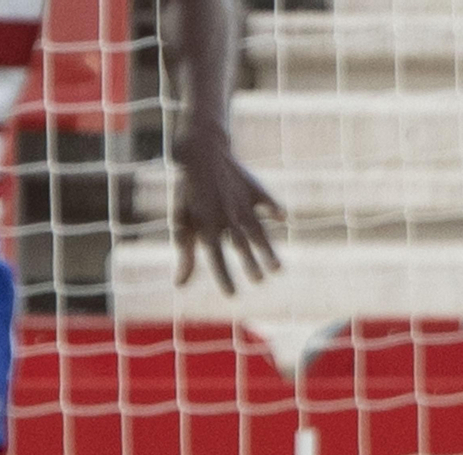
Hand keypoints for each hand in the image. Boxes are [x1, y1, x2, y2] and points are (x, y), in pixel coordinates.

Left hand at [171, 126, 282, 294]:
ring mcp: (241, 202)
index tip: (232, 294)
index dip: (223, 276)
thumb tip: (179, 285)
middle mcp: (225, 216)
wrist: (200, 152)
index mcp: (205, 225)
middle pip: (239, 245)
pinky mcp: (254, 189)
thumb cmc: (189, 193)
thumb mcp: (182, 222)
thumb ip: (185, 254)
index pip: (215, 257)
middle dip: (249, 263)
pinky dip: (274, 208)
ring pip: (257, 230)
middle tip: (259, 280)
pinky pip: (266, 200)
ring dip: (267, 249)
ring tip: (277, 268)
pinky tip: (282, 218)